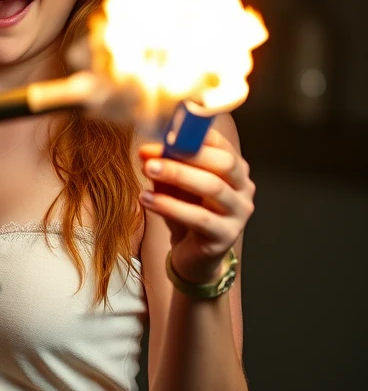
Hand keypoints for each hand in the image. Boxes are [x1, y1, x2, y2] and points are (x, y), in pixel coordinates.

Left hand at [139, 126, 254, 285]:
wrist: (193, 256)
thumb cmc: (187, 211)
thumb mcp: (175, 184)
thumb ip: (166, 165)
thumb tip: (147, 150)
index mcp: (234, 168)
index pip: (220, 143)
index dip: (191, 135)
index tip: (162, 134)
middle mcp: (243, 188)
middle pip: (223, 163)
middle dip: (186, 155)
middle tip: (152, 154)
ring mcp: (239, 213)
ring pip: (213, 188)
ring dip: (177, 175)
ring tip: (147, 170)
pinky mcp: (226, 236)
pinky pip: (199, 218)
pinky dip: (170, 206)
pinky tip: (147, 199)